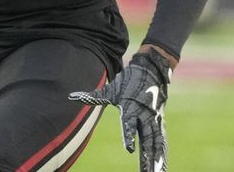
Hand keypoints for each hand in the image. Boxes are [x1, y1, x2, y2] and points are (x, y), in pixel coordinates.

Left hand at [69, 49, 171, 171]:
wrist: (150, 71)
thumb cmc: (127, 81)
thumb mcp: (110, 89)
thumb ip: (92, 97)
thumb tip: (71, 96)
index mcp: (131, 107)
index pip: (130, 124)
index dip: (129, 136)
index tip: (130, 149)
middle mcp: (144, 114)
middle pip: (147, 137)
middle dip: (148, 155)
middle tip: (148, 171)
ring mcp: (154, 118)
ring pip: (157, 140)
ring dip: (157, 157)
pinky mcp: (160, 121)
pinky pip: (161, 138)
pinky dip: (162, 152)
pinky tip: (161, 165)